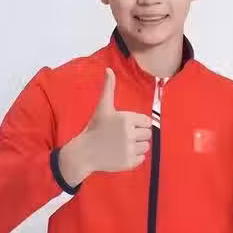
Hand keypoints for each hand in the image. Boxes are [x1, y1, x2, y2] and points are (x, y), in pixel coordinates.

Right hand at [59, 68, 151, 184]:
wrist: (84, 152)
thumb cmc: (95, 128)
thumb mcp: (103, 107)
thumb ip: (109, 88)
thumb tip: (108, 69)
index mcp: (126, 119)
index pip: (146, 122)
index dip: (138, 124)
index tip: (125, 127)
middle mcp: (129, 134)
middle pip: (148, 134)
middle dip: (138, 135)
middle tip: (122, 137)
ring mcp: (129, 149)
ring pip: (146, 147)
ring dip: (137, 146)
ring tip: (121, 145)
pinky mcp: (129, 163)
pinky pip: (142, 159)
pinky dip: (134, 158)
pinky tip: (121, 154)